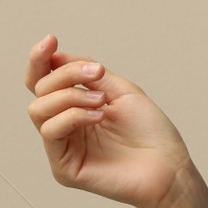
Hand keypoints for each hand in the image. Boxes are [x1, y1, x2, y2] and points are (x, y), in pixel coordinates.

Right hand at [24, 33, 193, 207]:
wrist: (169, 165)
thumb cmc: (150, 130)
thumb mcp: (121, 90)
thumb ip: (88, 75)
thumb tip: (56, 57)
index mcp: (77, 107)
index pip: (44, 82)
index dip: (40, 60)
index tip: (50, 40)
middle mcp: (65, 126)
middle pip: (40, 91)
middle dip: (66, 74)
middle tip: (96, 73)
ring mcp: (62, 148)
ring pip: (38, 110)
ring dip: (70, 96)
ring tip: (102, 101)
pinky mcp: (63, 168)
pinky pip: (51, 132)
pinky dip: (73, 116)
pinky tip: (98, 116)